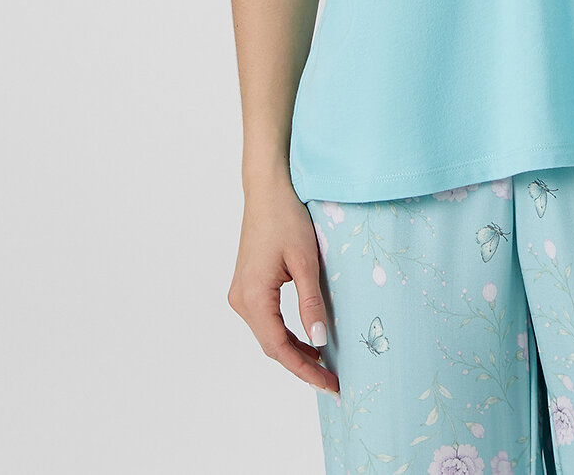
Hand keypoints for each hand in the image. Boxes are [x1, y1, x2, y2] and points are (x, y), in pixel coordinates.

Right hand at [227, 176, 339, 395]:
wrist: (267, 189)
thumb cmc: (286, 217)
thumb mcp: (305, 261)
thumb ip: (311, 303)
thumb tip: (319, 341)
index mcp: (253, 297)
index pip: (279, 348)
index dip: (304, 370)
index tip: (329, 384)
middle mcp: (241, 300)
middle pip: (272, 345)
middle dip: (301, 364)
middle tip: (332, 380)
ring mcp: (241, 294)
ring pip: (268, 334)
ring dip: (294, 350)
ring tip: (323, 364)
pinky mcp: (247, 286)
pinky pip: (267, 319)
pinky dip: (286, 332)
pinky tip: (307, 338)